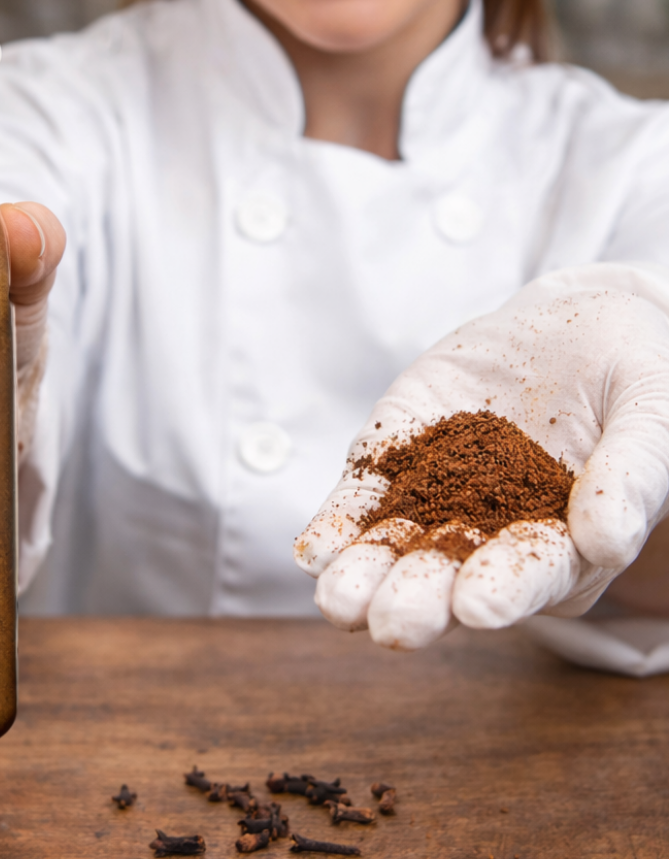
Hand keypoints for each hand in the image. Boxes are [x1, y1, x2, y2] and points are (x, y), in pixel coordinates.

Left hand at [294, 264, 668, 649]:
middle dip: (421, 601)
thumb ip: (630, 474)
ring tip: (337, 602)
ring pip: (394, 550)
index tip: (478, 606)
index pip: (533, 574)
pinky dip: (336, 526)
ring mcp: (438, 502)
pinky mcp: (395, 463)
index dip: (506, 589)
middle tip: (393, 624)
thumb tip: (607, 540)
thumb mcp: (650, 415)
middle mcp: (494, 538)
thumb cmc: (633, 378)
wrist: (573, 326)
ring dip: (364, 577)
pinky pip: (360, 502)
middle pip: (452, 578)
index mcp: (566, 546)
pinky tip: (314, 552)